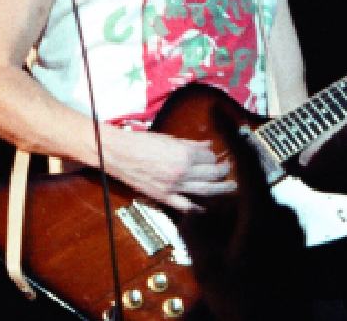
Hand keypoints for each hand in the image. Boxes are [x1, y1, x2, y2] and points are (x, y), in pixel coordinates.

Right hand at [104, 128, 234, 212]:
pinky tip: (205, 207)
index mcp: (182, 154)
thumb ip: (189, 144)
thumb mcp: (166, 139)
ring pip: (206, 190)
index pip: (209, 157)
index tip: (215, 155)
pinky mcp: (164, 196)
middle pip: (212, 173)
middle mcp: (181, 171)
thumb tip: (206, 145)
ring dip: (221, 188)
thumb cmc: (138, 143)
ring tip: (230, 187)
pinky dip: (198, 207)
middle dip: (223, 170)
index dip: (213, 156)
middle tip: (227, 168)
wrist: (116, 153)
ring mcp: (174, 186)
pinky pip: (186, 205)